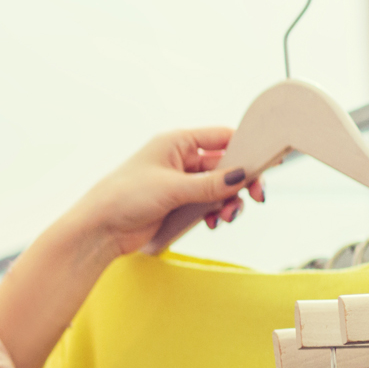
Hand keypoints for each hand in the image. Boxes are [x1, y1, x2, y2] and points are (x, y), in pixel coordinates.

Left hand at [65, 126, 266, 259]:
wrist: (100, 229)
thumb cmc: (124, 197)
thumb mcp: (173, 188)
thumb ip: (211, 184)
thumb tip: (243, 176)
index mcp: (176, 143)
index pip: (222, 137)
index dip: (247, 148)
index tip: (268, 162)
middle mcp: (180, 159)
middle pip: (226, 165)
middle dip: (241, 182)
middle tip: (256, 198)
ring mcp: (179, 182)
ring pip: (219, 187)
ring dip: (228, 201)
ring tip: (226, 216)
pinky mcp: (177, 203)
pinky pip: (207, 203)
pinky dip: (214, 211)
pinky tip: (212, 222)